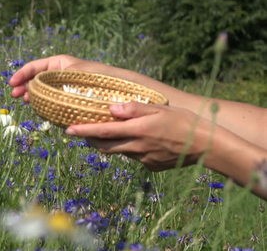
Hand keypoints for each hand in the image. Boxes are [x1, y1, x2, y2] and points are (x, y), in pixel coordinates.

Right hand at [9, 55, 105, 101]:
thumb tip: (33, 89)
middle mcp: (59, 74)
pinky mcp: (66, 99)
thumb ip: (52, 79)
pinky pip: (50, 100)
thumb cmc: (96, 78)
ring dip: (32, 96)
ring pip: (41, 90)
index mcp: (59, 63)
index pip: (34, 66)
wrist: (116, 93)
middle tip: (15, 95)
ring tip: (26, 101)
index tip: (12, 83)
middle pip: (35, 79)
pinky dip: (42, 104)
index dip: (21, 74)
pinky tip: (38, 107)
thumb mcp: (72, 74)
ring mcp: (62, 87)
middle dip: (24, 86)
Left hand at [65, 102, 215, 170]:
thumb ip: (133, 108)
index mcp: (136, 131)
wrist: (205, 146)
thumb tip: (111, 107)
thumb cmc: (183, 122)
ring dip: (108, 143)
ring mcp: (142, 159)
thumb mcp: (159, 108)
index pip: (102, 131)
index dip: (83, 131)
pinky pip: (133, 157)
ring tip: (105, 133)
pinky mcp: (150, 166)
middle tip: (80, 131)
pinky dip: (128, 148)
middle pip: (104, 146)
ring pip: (118, 152)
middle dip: (90, 139)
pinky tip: (137, 140)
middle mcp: (136, 147)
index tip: (68, 129)